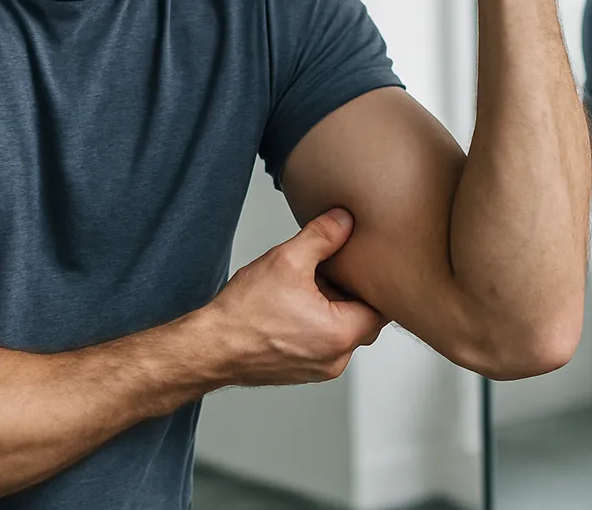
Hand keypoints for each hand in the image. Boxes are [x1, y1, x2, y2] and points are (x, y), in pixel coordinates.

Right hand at [202, 208, 388, 386]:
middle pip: (363, 320)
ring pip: (342, 332)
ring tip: (307, 287)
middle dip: (350, 294)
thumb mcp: (288, 259)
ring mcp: (318, 369)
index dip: (371, 282)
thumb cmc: (245, 313)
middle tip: (330, 272)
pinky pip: (323, 344)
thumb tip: (344, 220)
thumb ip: (323, 236)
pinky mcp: (302, 371)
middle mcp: (335, 360)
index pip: (380, 308)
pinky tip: (294, 305)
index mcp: (340, 336)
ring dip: (332, 309)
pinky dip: (317, 324)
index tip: (360, 265)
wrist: (211, 347)